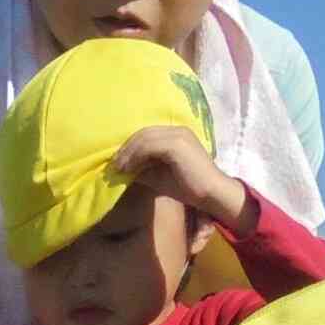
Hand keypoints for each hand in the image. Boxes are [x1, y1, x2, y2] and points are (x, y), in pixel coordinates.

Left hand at [108, 124, 250, 230]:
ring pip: (145, 138)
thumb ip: (144, 169)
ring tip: (117, 168)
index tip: (117, 162)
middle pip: (144, 133)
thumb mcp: (160, 176)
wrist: (211, 193)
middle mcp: (177, 130)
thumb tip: (123, 169)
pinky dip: (136, 156)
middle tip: (113, 165)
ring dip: (128, 153)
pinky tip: (128, 169)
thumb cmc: (189, 187)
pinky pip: (150, 146)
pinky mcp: (177, 145)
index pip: (148, 134)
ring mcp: (178, 135)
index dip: (130, 146)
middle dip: (126, 148)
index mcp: (176, 135)